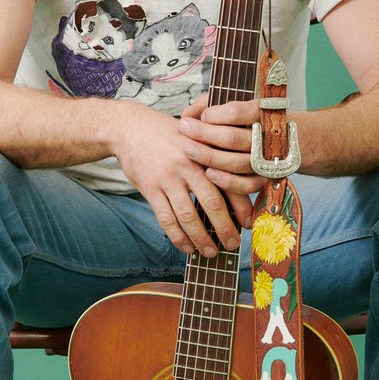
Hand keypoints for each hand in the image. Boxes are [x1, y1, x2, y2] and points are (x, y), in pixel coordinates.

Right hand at [107, 103, 244, 256]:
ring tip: (210, 252)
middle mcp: (189, 164)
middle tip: (233, 244)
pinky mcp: (150, 187)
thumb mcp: (194, 139)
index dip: (242, 207)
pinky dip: (177, 236)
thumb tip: (235, 191)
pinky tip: (186, 247)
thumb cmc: (167, 136)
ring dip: (201, 238)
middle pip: (213, 202)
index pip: (230, 182)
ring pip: (188, 215)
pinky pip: (166, 218)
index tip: (248, 224)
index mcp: (205, 151)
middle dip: (225, 228)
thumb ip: (212, 159)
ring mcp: (168, 176)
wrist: (130, 127)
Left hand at [176, 99, 265, 208]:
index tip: (201, 116)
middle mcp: (269, 137)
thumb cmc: (237, 118)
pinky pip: (247, 185)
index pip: (240, 113)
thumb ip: (206, 104)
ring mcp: (268, 160)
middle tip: (184, 129)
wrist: (264, 137)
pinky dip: (227, 182)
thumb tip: (188, 114)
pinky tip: (209, 173)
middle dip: (204, 134)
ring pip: (238, 163)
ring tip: (189, 150)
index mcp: (263, 112)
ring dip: (209, 157)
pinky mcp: (264, 179)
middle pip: (234, 138)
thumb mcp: (225, 103)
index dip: (217, 115)